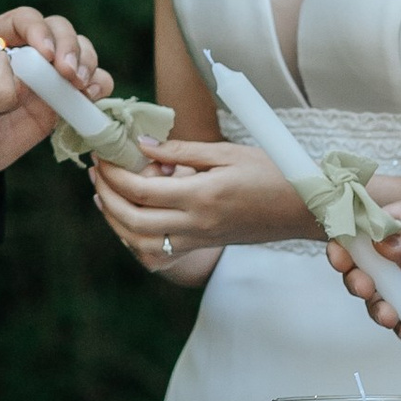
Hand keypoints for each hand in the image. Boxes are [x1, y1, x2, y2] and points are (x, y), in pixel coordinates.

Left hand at [0, 8, 110, 181]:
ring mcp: (49, 74)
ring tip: (80, 85)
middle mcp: (27, 50)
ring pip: (80, 51)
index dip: (38, 30)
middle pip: (59, 29)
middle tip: (67, 73)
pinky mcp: (66, 98)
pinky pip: (93, 82)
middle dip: (68, 47)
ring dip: (86, 62)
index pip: (24, 19)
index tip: (44, 54)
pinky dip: (99, 84)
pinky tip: (91, 94)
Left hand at [91, 137, 317, 274]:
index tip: (103, 155)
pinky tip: (131, 222)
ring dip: (115, 221)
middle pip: (132, 220)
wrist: (303, 209)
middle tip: (96, 173)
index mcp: (202, 196)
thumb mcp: (227, 152)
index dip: (114, 173)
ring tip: (105, 196)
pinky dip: (138, 243)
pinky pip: (161, 256)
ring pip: (141, 244)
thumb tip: (142, 145)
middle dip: (105, 196)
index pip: (141, 190)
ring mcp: (199, 241)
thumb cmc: (272, 174)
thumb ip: (181, 151)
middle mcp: (197, 224)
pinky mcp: (204, 247)